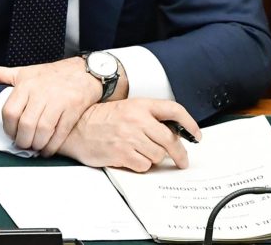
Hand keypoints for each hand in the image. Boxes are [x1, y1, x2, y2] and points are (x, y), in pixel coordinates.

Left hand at [0, 57, 114, 154]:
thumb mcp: (21, 71)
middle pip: (26, 124)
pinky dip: (53, 145)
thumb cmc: (50, 75)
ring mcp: (58, 101)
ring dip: (37, 144)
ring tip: (35, 147)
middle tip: (23, 144)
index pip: (10, 112)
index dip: (8, 128)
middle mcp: (41, 93)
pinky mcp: (73, 110)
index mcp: (25, 84)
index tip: (10, 134)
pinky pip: (60, 133)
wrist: (84, 71)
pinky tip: (48, 149)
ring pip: (43, 130)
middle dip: (23, 140)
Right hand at [58, 98, 201, 171]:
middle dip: (180, 154)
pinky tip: (130, 158)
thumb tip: (171, 134)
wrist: (74, 128)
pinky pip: (144, 165)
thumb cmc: (98, 119)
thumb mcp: (125, 109)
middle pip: (171, 140)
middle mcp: (137, 120)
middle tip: (181, 160)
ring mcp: (129, 137)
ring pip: (158, 155)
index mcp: (139, 105)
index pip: (174, 110)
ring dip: (153, 158)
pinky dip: (140, 165)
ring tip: (141, 153)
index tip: (196, 135)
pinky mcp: (122, 153)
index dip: (190, 123)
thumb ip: (147, 117)